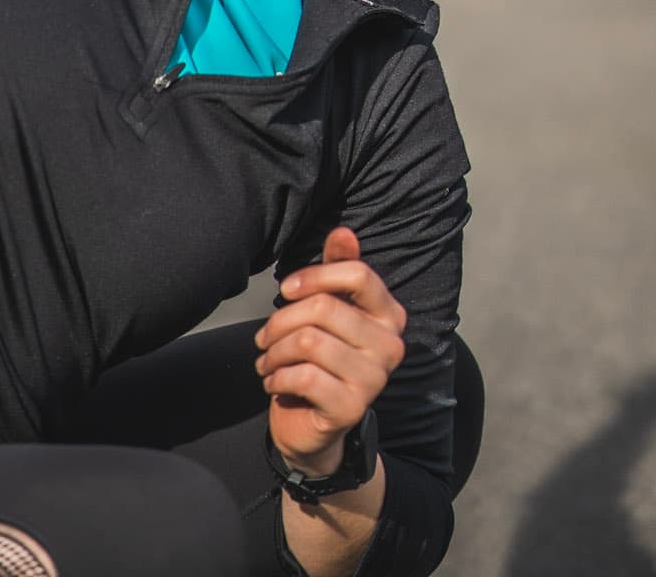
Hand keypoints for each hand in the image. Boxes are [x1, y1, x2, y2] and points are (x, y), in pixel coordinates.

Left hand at [255, 227, 405, 473]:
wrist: (313, 422)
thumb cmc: (319, 354)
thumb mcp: (327, 306)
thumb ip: (337, 268)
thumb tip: (344, 231)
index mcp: (390, 314)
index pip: (358, 274)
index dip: (314, 275)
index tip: (287, 289)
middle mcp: (391, 346)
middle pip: (323, 307)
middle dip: (281, 320)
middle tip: (264, 336)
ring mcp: (375, 380)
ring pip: (308, 341)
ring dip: (274, 350)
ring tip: (267, 358)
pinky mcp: (352, 408)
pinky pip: (303, 377)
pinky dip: (277, 376)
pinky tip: (273, 381)